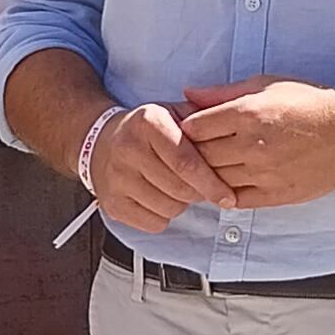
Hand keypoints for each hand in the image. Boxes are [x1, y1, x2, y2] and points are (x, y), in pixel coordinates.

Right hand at [84, 101, 226, 232]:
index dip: (211, 182)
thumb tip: (234, 131)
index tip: (227, 196)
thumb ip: (204, 118)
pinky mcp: (112, 203)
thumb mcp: (173, 111)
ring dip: (180, 204)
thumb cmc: (145, 130)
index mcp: (148, 123)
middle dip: (198, 192)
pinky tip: (158, 198)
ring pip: (169, 208)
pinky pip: (153, 223)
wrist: (101, 142)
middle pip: (181, 189)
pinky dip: (163, 216)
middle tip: (196, 184)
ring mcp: (117, 178)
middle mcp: (128, 149)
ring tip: (174, 187)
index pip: (186, 162)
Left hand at [178, 79, 334, 208]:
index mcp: (249, 113)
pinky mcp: (276, 194)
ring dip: (204, 176)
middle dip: (189, 154)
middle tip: (185, 153)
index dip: (184, 129)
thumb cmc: (310, 103)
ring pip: (215, 180)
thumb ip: (224, 93)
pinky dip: (224, 193)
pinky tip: (222, 184)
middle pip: (200, 157)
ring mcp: (264, 173)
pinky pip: (236, 199)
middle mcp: (253, 145)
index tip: (184, 130)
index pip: (194, 128)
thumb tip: (188, 95)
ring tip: (202, 169)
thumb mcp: (268, 84)